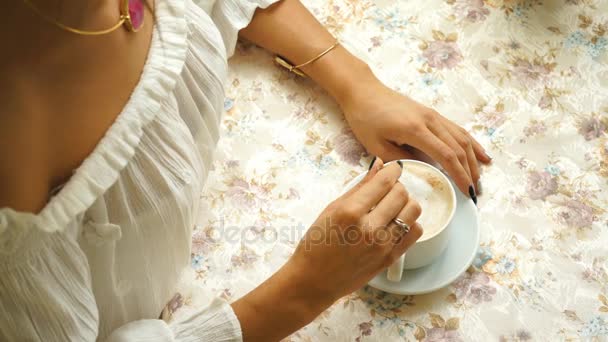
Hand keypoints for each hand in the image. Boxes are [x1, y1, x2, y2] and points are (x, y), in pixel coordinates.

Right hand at [287, 159, 422, 300]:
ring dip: (405, 202)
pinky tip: (396, 222)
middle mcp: (369, 228)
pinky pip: (415, 232)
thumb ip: (359, 186)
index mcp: (350, 212)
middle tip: (387, 189)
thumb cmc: (316, 243)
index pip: (384, 181)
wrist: (314, 280)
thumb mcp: (332, 209)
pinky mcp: (390, 258)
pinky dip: (410, 222)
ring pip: (413, 210)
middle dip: (397, 185)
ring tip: (392, 206)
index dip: (392, 170)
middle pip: (401, 193)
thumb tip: (378, 164)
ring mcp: (382, 245)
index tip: (392, 168)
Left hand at [339, 79, 491, 197]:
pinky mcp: (432, 113)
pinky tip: (481, 154)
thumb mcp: (376, 145)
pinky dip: (471, 143)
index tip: (467, 192)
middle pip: (458, 148)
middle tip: (475, 193)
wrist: (363, 92)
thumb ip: (400, 161)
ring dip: (473, 159)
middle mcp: (430, 120)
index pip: (446, 155)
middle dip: (469, 171)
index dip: (459, 175)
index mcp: (415, 130)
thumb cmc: (365, 118)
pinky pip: (457, 129)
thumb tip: (421, 172)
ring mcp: (433, 115)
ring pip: (462, 137)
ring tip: (479, 178)